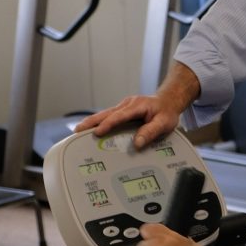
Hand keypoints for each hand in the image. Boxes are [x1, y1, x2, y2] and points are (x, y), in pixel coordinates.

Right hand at [74, 63, 198, 148]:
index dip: (108, 124)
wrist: (168, 101)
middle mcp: (127, 104)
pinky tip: (90, 129)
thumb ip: (151, 132)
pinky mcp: (122, 111)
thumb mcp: (164, 123)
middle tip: (78, 131)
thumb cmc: (166, 112)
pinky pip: (108, 116)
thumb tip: (137, 143)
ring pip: (104, 114)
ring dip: (91, 122)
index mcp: (136, 106)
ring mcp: (123, 107)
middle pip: (106, 113)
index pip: (119, 116)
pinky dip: (98, 122)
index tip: (98, 132)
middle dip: (91, 122)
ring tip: (78, 131)